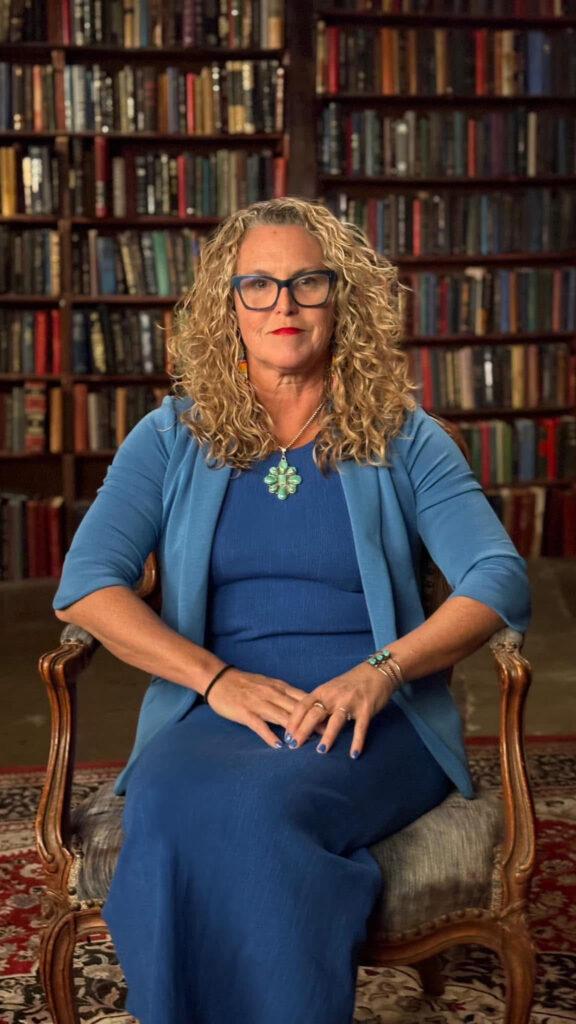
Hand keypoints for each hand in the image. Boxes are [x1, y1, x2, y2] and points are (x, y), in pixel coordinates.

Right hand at [204, 668, 323, 748]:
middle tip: (328, 735)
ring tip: (309, 743)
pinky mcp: (245, 712)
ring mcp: (259, 703)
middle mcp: (272, 694)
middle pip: (297, 709)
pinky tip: (279, 745)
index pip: (304, 698)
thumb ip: (285, 694)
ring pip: (281, 717)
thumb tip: (304, 705)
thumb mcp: (268, 684)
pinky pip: (260, 725)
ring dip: (296, 730)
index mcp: (279, 687)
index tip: (334, 719)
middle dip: (313, 722)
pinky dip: (270, 735)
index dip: (319, 710)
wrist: (218, 679)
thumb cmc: (244, 683)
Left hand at [282, 663, 396, 758]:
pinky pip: (360, 727)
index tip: (286, 734)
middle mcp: (334, 696)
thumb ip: (318, 703)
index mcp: (323, 691)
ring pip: (336, 720)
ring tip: (321, 751)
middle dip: (303, 730)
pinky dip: (357, 741)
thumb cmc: (350, 683)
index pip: (303, 705)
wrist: (376, 672)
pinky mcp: (366, 709)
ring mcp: (350, 702)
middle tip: (294, 746)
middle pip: (314, 713)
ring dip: (328, 736)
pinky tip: (354, 754)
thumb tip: (303, 722)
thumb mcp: (330, 689)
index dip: (293, 720)